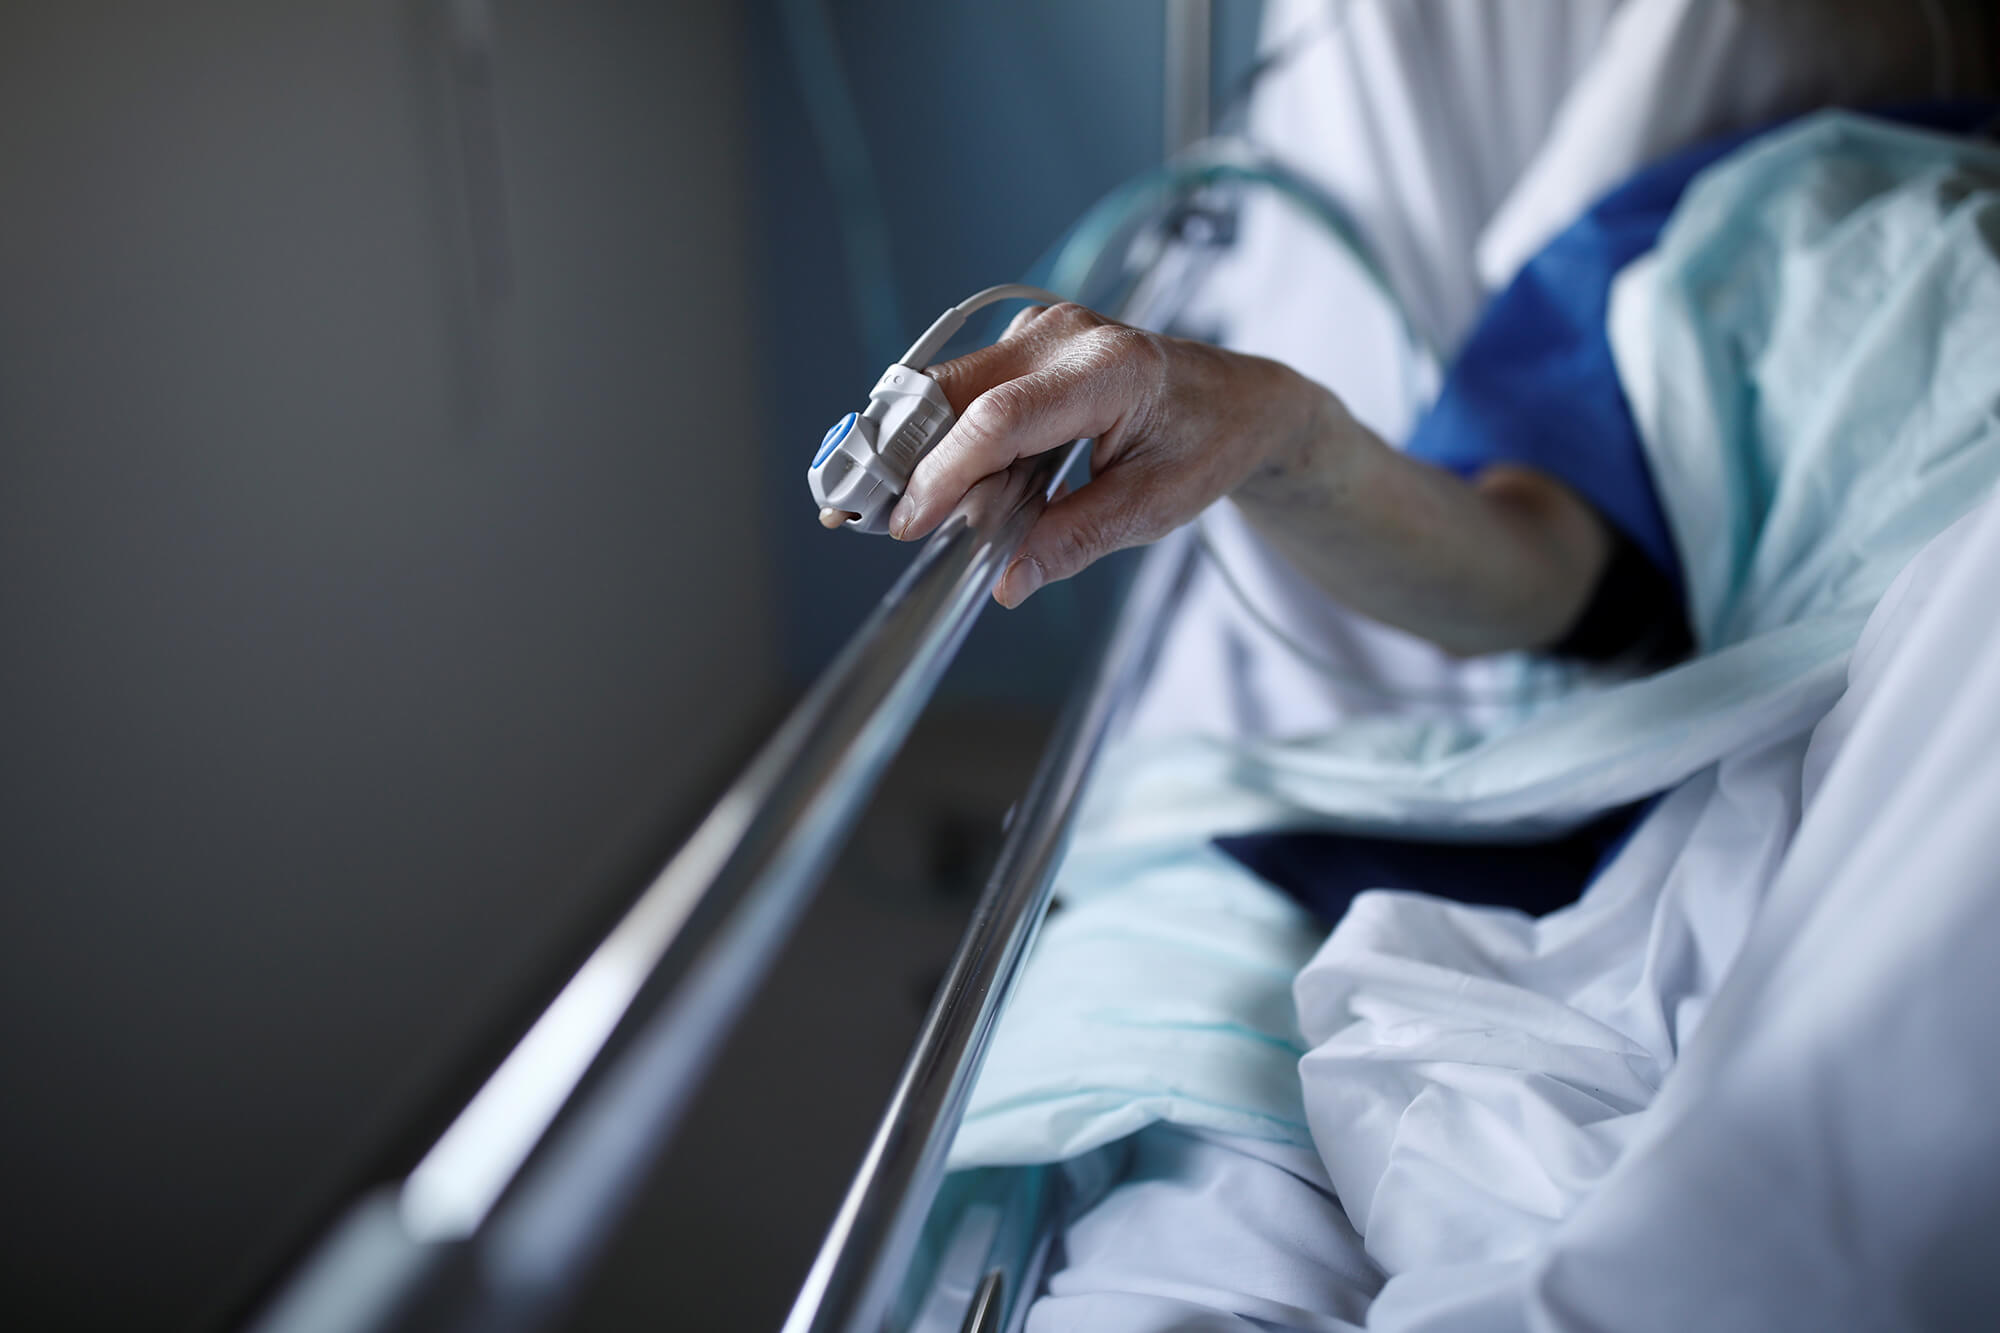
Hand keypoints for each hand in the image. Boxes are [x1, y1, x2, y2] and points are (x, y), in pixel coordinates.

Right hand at [889, 303, 1327, 606]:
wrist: (1237, 399)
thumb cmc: (1204, 446)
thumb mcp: (1153, 508)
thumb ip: (1076, 541)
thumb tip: (1006, 581)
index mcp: (1110, 370)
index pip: (1001, 419)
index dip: (943, 473)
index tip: (905, 523)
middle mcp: (1067, 334)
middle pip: (954, 391)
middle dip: (901, 454)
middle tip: (859, 515)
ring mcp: (1040, 329)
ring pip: (946, 387)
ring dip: (915, 447)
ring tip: (902, 509)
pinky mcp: (1024, 341)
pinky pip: (961, 387)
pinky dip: (939, 435)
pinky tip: (940, 484)